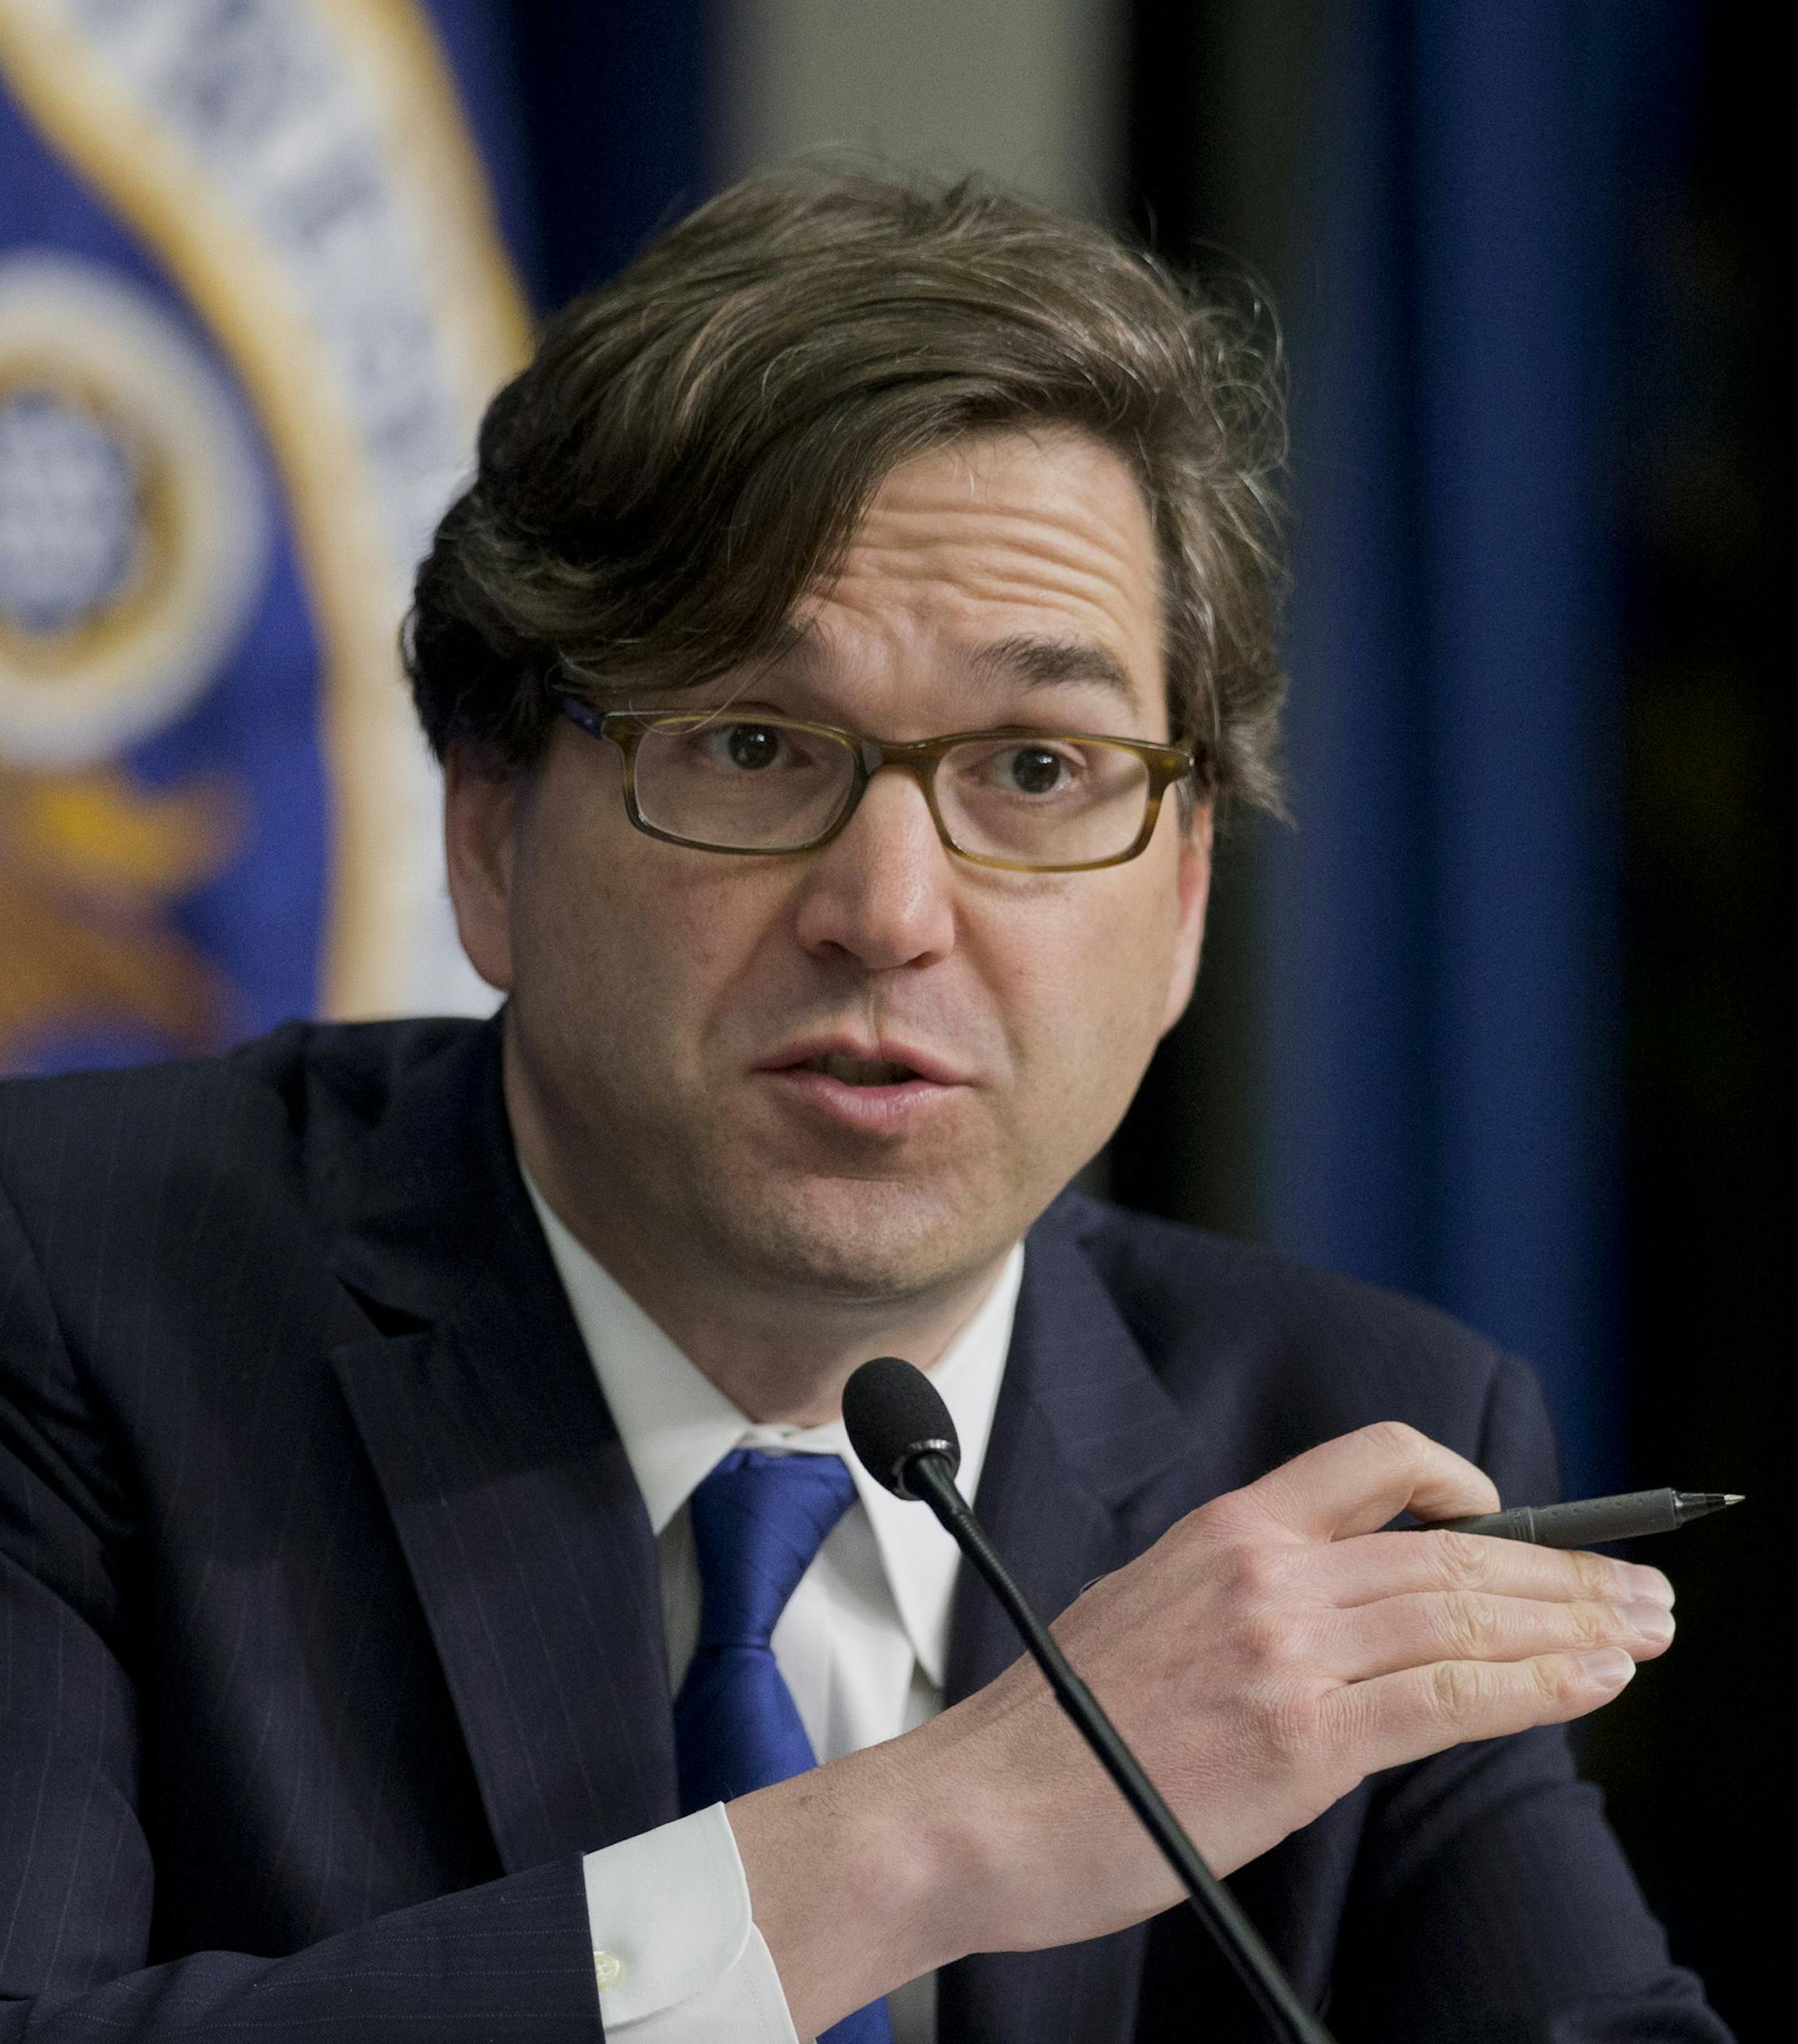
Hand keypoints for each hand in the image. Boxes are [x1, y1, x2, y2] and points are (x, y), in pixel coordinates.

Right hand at [927, 1421, 1673, 1954]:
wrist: (982, 1804)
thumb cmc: (1059, 1730)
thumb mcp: (1145, 1610)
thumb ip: (1243, 1595)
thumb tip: (1339, 1616)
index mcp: (1222, 1531)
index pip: (1370, 1463)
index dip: (1461, 1480)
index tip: (1515, 1511)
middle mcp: (1262, 1570)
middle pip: (1447, 1546)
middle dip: (1561, 1565)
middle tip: (1638, 1583)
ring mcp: (1285, 1650)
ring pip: (1463, 1611)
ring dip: (1574, 1620)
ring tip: (1644, 1628)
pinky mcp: (1301, 1739)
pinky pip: (1449, 1699)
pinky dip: (1537, 1687)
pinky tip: (1591, 1682)